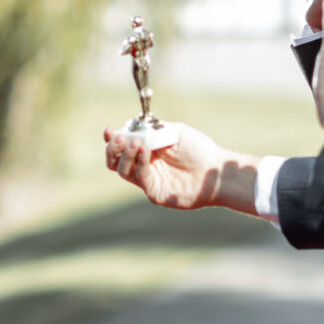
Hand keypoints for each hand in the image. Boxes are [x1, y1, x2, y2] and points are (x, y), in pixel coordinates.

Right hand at [103, 123, 264, 217]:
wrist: (215, 170)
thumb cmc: (199, 149)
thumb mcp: (174, 132)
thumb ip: (152, 131)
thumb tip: (129, 130)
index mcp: (147, 149)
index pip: (122, 146)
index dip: (113, 139)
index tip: (108, 131)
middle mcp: (144, 165)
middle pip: (115, 161)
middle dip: (113, 149)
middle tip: (118, 138)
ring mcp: (148, 180)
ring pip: (122, 170)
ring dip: (125, 154)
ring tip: (134, 143)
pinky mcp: (154, 193)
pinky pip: (139, 177)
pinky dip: (139, 163)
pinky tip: (145, 150)